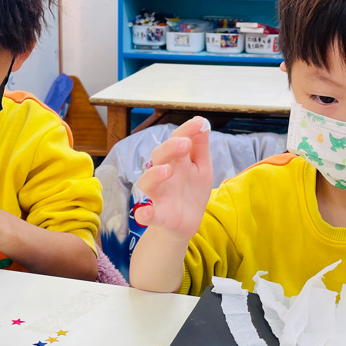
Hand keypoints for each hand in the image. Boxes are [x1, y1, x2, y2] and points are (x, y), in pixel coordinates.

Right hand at [134, 117, 213, 241]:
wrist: (187, 223)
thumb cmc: (191, 191)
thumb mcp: (202, 167)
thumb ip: (200, 147)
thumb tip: (202, 122)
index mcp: (177, 161)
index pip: (177, 140)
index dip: (186, 131)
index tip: (199, 123)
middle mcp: (164, 175)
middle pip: (159, 156)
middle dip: (169, 148)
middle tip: (184, 143)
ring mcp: (159, 195)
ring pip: (148, 182)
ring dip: (155, 175)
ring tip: (168, 170)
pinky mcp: (157, 216)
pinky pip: (145, 214)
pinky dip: (143, 213)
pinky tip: (146, 212)